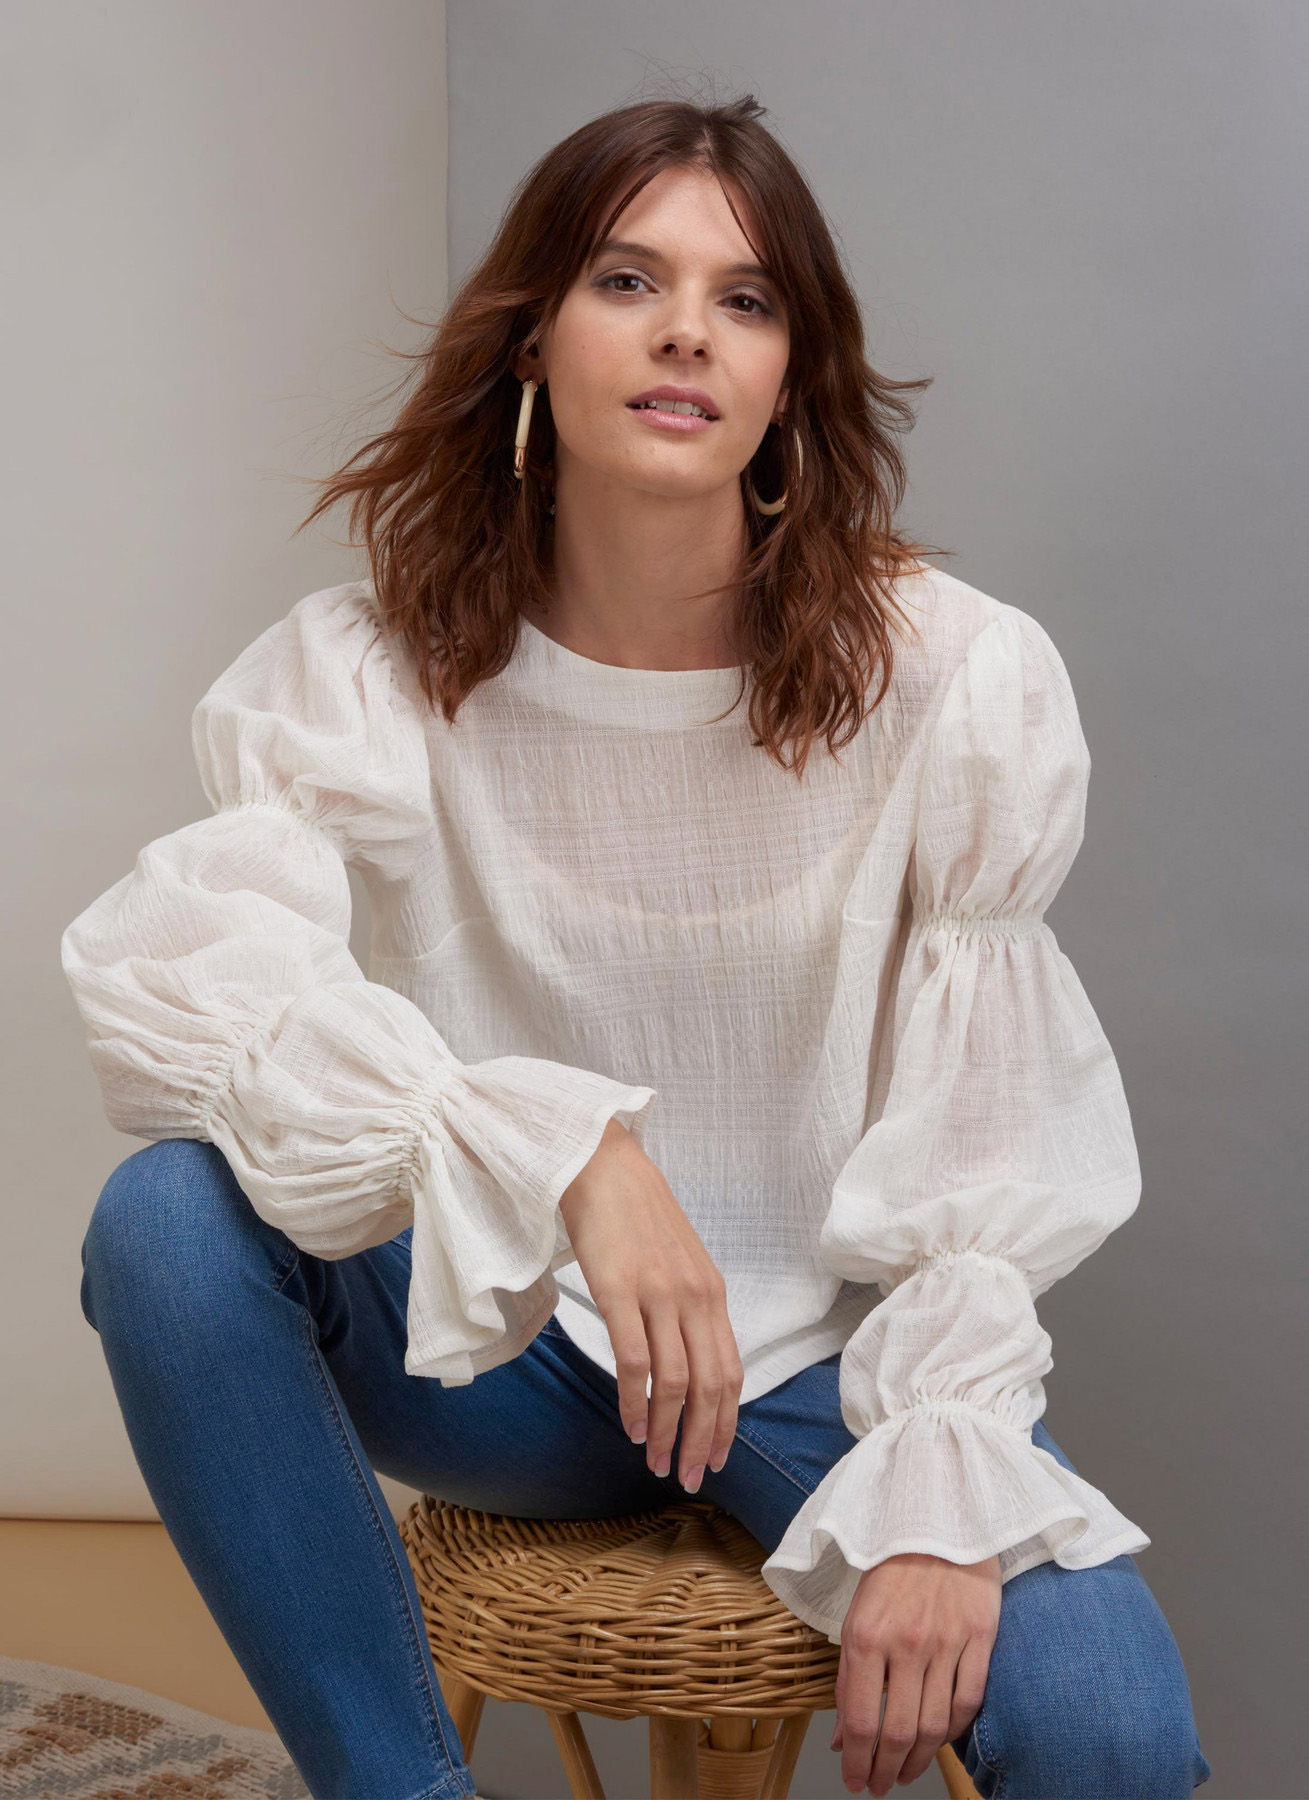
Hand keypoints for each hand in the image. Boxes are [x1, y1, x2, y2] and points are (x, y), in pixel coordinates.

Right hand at [558, 1118, 743, 1491]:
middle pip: (711, 1387)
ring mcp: (659, 1295)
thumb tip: (691, 1361)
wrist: (604, 1167)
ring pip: (675, 1382)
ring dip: (665, 1430)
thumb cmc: (637, 1216)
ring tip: (654, 1461)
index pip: (732, 1373)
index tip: (715, 1458)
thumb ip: (689, 1308)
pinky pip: (635, 1361)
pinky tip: (628, 1424)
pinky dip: (634, 1400)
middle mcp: (695, 1298)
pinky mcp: (620, 1291)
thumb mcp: (679, 1263)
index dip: (726, 1423)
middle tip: (688, 1477)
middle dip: (702, 1440)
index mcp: (712, 1294)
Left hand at [831, 1551, 1000, 1794]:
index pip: (859, 1720)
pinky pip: (968, 1701)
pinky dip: (953, 1731)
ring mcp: (946, 1641)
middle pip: (897, 1732)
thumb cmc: (890, 1569)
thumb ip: (848, 1677)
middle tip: (879, 1786)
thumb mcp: (855, 1616)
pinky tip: (939, 1741)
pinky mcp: (979, 1636)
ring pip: (934, 1725)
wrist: (937, 1516)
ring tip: (906, 1773)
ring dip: (918, 1761)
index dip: (856, 1761)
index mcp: (866, 1635)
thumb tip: (841, 1737)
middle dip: (885, 1771)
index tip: (854, 1780)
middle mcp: (905, 1642)